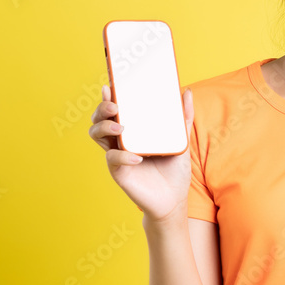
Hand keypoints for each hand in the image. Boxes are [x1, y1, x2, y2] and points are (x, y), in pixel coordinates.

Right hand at [88, 84, 194, 221]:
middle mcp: (120, 140)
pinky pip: (113, 159)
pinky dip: (122, 156)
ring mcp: (117, 155)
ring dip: (104, 127)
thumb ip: (183, 117)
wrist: (174, 199)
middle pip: (99, 119)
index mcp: (131, 130)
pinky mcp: (118, 171)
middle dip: (102, 109)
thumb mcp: (180, 140)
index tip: (109, 85)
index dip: (107, 97)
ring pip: (97, 135)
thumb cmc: (173, 170)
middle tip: (115, 106)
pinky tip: (136, 157)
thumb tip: (188, 92)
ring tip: (120, 128)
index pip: (114, 110)